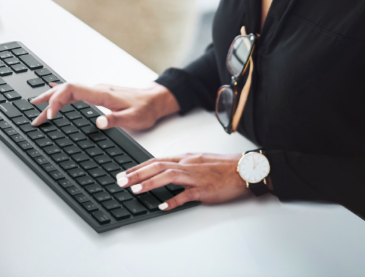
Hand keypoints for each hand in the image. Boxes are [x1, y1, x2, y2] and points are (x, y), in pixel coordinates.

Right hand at [29, 82, 178, 130]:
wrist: (156, 99)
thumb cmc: (146, 108)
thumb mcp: (134, 119)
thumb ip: (115, 120)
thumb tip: (98, 122)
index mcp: (102, 93)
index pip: (73, 90)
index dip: (58, 100)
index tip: (51, 115)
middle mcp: (97, 89)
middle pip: (66, 89)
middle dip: (48, 100)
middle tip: (34, 112)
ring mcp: (97, 91)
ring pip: (69, 91)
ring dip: (52, 99)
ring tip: (37, 108)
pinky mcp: (98, 95)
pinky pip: (75, 93)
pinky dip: (62, 97)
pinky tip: (54, 97)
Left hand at [116, 153, 249, 210]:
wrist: (243, 169)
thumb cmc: (223, 166)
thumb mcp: (199, 160)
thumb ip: (182, 165)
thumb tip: (165, 171)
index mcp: (186, 158)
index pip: (157, 160)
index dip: (139, 167)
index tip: (125, 173)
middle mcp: (188, 165)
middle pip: (158, 166)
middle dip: (137, 174)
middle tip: (121, 181)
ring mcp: (196, 177)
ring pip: (168, 177)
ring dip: (150, 183)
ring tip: (135, 190)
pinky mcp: (204, 189)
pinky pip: (186, 195)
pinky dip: (173, 200)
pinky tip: (163, 206)